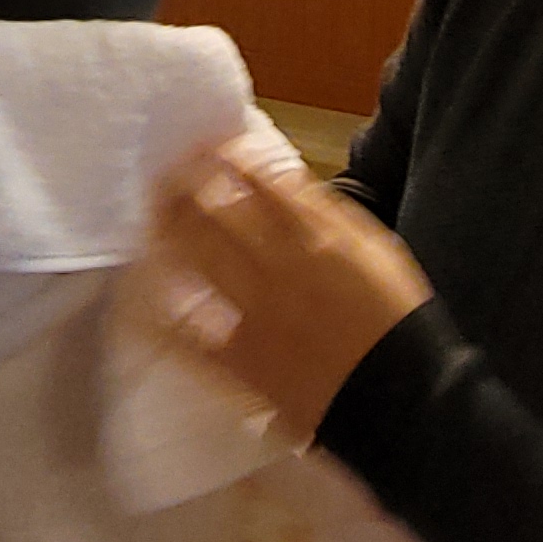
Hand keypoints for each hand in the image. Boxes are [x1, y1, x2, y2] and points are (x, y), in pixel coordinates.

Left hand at [149, 132, 433, 439]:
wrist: (399, 395)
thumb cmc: (393, 319)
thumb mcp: (376, 248)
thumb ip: (329, 214)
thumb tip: (286, 183)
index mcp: (319, 235)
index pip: (259, 178)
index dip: (226, 156)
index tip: (207, 145)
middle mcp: (280, 266)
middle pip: (216, 210)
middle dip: (185, 184)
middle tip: (167, 173)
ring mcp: (255, 313)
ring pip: (196, 258)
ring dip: (168, 230)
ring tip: (154, 217)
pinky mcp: (240, 360)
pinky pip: (187, 332)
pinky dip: (160, 310)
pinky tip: (143, 291)